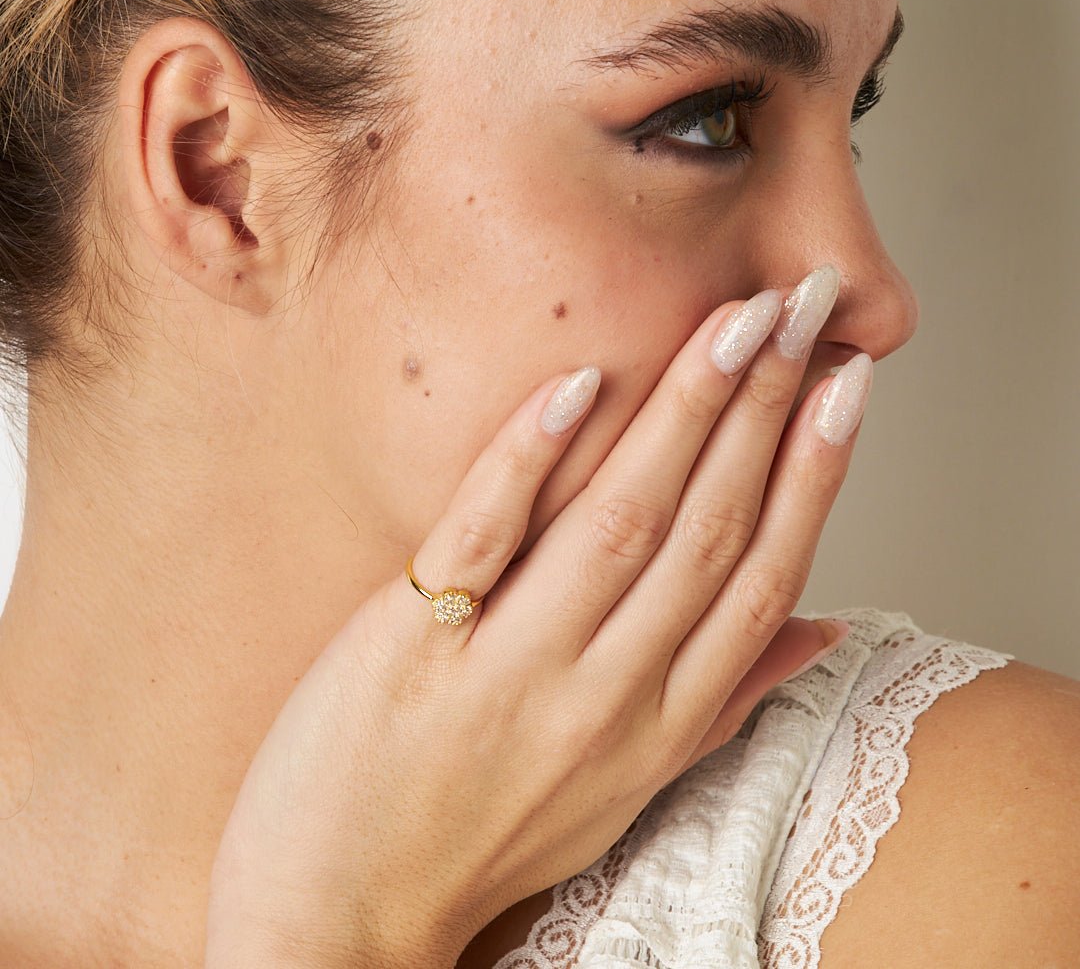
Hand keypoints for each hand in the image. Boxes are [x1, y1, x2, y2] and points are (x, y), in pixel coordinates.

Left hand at [204, 265, 869, 967]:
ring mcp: (509, 667)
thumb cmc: (490, 841)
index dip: (814, 473)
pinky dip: (532, 457)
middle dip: (765, 412)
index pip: (761, 577)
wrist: (342, 912)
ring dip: (683, 415)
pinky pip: (485, 535)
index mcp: (659, 723)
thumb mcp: (628, 789)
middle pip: (705, 531)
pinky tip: (578, 384)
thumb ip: (724, 704)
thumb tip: (820, 630)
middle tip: (799, 312)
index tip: (846, 384)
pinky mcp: (413, 646)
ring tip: (731, 327)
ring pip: (619, 523)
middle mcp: (603, 693)